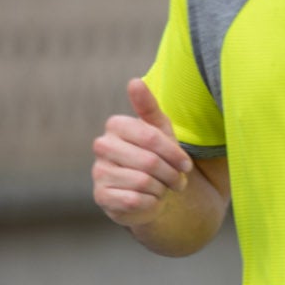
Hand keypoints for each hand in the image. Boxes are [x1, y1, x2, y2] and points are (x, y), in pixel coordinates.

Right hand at [92, 78, 192, 227]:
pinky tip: (150, 199)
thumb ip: (149, 107)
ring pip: (143, 182)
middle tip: (178, 180)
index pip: (151, 137)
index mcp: (116, 125)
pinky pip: (134, 201)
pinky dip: (151, 203)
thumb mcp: (160, 131)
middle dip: (170, 174)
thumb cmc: (157, 157)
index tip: (186, 165)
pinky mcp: (101, 197)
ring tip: (163, 188)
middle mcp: (102, 146)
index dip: (174, 154)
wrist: (150, 193)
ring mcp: (98, 172)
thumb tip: (134, 82)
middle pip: (149, 161)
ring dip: (161, 189)